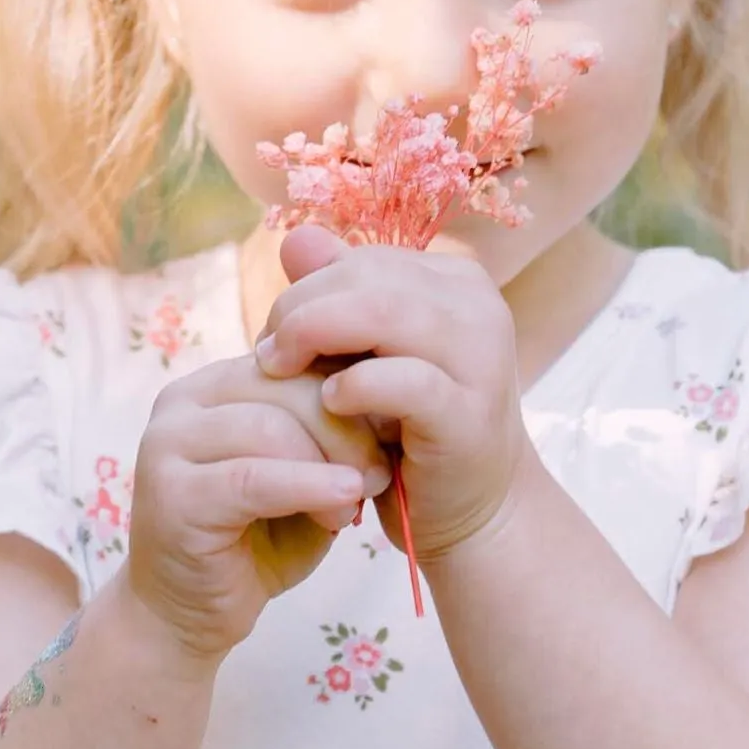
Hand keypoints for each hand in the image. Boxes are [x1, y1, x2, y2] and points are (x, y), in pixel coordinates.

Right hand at [124, 351, 391, 660]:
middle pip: (285, 386)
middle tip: (380, 473)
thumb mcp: (305, 479)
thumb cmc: (256, 546)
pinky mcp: (170, 493)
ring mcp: (167, 444)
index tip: (392, 433)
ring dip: (327, 464)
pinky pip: (253, 478)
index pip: (296, 361)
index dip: (352, 392)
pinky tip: (342, 506)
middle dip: (346, 428)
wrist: (190, 616)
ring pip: (269, 427)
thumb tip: (387, 406)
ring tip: (354, 502)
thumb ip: (329, 441)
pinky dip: (307, 488)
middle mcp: (182, 402)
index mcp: (216, 386)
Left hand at [250, 225, 541, 563]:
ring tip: (283, 374)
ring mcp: (481, 359)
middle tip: (267, 357)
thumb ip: (338, 298)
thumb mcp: (371, 357)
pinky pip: (405, 380)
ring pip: (384, 313)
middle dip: (300, 310)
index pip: (364, 261)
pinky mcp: (469, 414)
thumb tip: (294, 237)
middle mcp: (478, 308)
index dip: (307, 290)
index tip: (275, 338)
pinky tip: (330, 403)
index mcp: (457, 284)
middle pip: (367, 277)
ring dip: (316, 337)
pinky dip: (357, 386)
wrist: (475, 512)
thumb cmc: (414, 434)